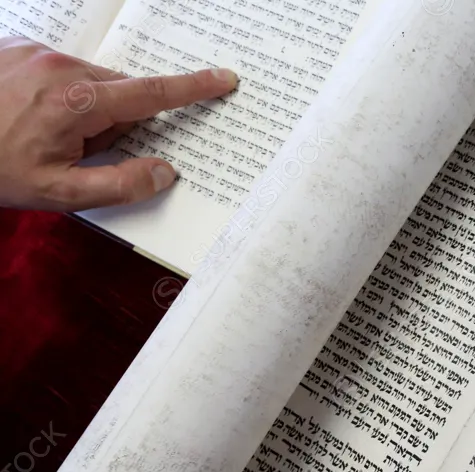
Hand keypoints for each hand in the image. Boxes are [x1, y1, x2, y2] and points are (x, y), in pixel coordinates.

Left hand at [0, 37, 237, 211]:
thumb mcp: (59, 193)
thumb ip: (120, 185)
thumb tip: (165, 172)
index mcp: (78, 102)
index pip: (152, 94)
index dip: (192, 89)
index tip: (224, 79)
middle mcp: (60, 66)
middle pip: (118, 92)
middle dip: (113, 122)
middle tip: (77, 152)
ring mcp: (35, 50)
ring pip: (88, 81)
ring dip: (83, 108)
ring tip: (41, 134)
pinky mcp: (15, 45)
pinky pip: (58, 68)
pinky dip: (56, 93)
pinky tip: (26, 115)